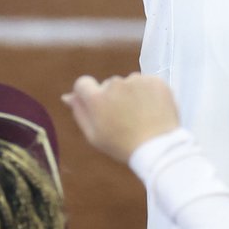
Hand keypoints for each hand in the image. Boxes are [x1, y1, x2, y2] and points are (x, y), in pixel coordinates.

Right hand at [63, 73, 181, 165]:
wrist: (159, 147)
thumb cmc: (123, 146)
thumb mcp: (94, 136)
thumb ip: (80, 112)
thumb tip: (68, 96)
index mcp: (97, 98)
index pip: (82, 83)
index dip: (88, 94)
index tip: (99, 106)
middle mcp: (114, 84)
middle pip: (108, 85)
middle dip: (113, 97)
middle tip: (124, 119)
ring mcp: (136, 81)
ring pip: (129, 83)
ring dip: (131, 94)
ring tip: (140, 117)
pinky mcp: (155, 81)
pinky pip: (146, 83)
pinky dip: (148, 93)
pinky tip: (152, 111)